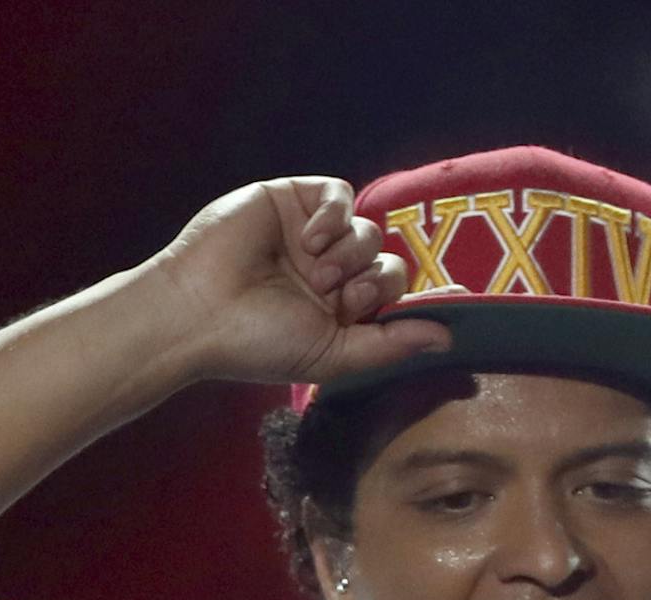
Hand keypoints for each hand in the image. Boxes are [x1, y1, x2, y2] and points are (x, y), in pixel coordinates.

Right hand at [148, 177, 452, 389]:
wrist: (201, 312)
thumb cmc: (260, 343)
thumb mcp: (335, 355)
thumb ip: (392, 346)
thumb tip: (450, 338)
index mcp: (340, 310)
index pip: (393, 291)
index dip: (386, 296)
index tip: (356, 308)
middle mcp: (330, 271)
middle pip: (387, 257)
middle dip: (369, 277)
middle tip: (332, 294)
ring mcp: (312, 234)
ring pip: (368, 228)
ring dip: (348, 252)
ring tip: (311, 272)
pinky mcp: (291, 200)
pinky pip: (340, 193)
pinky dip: (335, 214)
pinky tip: (310, 238)